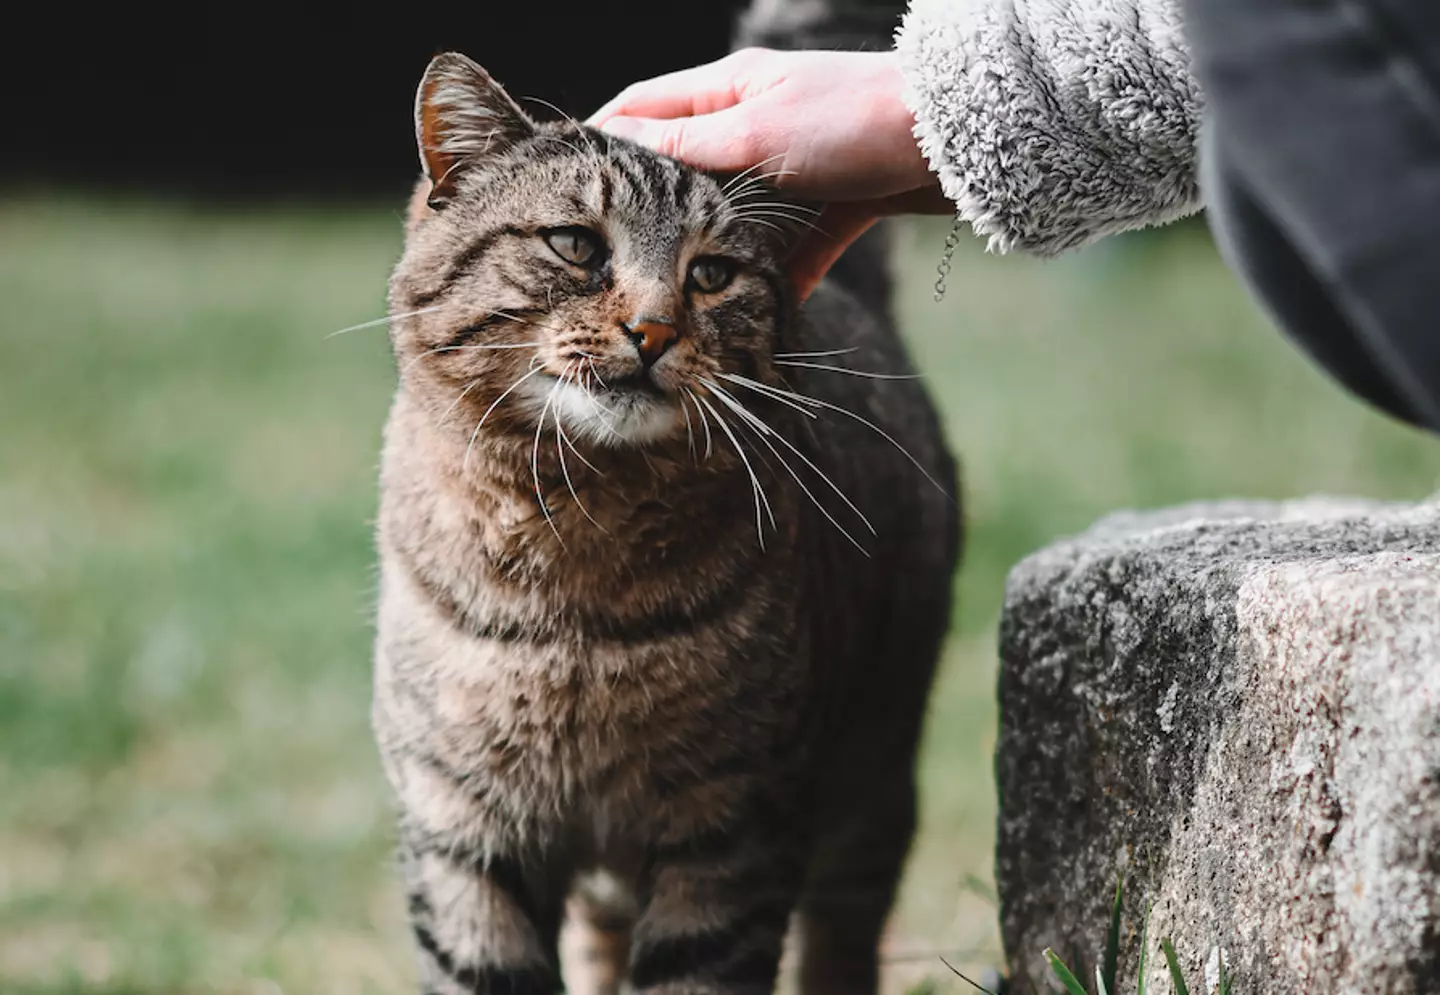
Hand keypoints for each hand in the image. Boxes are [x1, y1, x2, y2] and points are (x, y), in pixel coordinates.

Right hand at [589, 49, 951, 298]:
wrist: (957, 139)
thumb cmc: (855, 120)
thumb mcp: (756, 134)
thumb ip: (686, 148)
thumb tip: (613, 145)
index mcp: (729, 90)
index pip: (643, 109)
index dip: (600, 142)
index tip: (566, 182)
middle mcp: (757, 122)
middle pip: (685, 168)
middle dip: (653, 210)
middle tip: (615, 254)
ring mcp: (796, 163)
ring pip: (736, 215)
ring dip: (713, 251)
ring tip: (680, 294)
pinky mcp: (835, 201)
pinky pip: (794, 246)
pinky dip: (776, 278)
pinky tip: (759, 315)